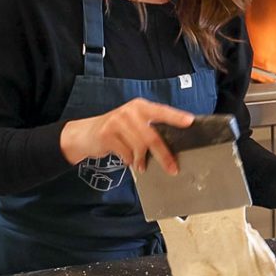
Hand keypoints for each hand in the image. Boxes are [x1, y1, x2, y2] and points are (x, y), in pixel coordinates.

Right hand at [59, 98, 193, 173]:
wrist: (86, 134)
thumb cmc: (116, 130)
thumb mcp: (134, 123)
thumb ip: (150, 128)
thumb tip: (173, 146)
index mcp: (141, 106)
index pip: (162, 111)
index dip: (176, 117)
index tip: (190, 122)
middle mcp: (130, 111)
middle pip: (152, 137)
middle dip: (164, 155)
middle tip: (173, 168)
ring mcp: (117, 122)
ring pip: (139, 148)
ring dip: (142, 161)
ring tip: (141, 165)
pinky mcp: (107, 134)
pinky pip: (126, 154)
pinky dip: (129, 161)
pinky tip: (126, 159)